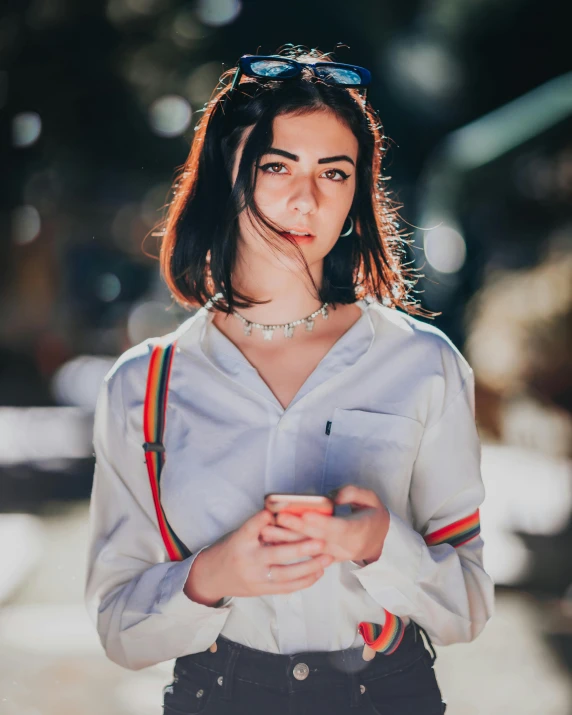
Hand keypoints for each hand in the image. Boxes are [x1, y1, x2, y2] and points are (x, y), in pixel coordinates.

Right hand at [185, 508, 333, 603]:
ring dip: (309, 567)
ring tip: (327, 558)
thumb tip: (286, 513)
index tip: (279, 512)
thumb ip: (260, 526)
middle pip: (276, 554)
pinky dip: (304, 581)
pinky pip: (286, 587)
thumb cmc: (231, 550)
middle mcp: (248, 559)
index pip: (252, 527)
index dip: (264, 519)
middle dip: (300, 548)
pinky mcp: (261, 590)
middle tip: (320, 541)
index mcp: (240, 541)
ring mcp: (255, 577)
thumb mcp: (240, 534)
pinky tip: (318, 573)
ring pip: (285, 574)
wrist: (212, 577)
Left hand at [260, 485, 389, 563]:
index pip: (338, 528)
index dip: (321, 522)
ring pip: (309, 549)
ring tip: (267, 531)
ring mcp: (335, 555)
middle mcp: (346, 546)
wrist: (380, 541)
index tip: (305, 514)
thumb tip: (333, 496)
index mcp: (359, 531)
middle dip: (297, 528)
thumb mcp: (372, 499)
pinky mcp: (327, 559)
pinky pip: (307, 555)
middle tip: (279, 517)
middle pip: (319, 538)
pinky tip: (273, 541)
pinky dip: (290, 548)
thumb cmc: (374, 515)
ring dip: (288, 541)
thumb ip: (354, 493)